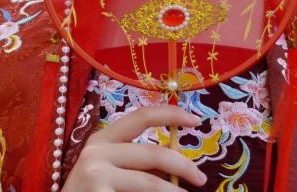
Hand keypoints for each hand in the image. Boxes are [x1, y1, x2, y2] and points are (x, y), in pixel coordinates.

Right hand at [62, 105, 206, 191]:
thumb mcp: (110, 172)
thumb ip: (138, 164)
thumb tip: (177, 160)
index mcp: (101, 139)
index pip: (141, 116)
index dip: (171, 114)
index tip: (196, 120)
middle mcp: (96, 151)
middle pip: (153, 152)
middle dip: (184, 165)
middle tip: (201, 179)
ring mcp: (95, 173)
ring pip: (151, 182)